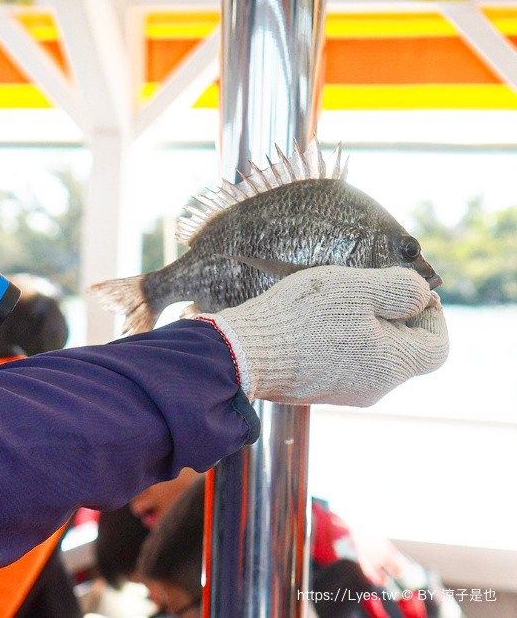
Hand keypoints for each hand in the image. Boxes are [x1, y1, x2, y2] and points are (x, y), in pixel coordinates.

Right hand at [197, 266, 448, 405]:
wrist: (244, 354)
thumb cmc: (300, 318)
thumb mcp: (356, 288)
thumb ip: (398, 288)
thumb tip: (421, 295)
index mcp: (392, 365)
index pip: (437, 346)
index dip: (432, 314)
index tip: (411, 290)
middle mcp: (375, 387)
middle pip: (405, 351)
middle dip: (394, 318)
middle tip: (367, 290)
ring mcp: (346, 393)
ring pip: (374, 357)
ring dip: (365, 329)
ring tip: (336, 305)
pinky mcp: (319, 391)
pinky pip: (346, 364)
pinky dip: (341, 341)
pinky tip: (315, 324)